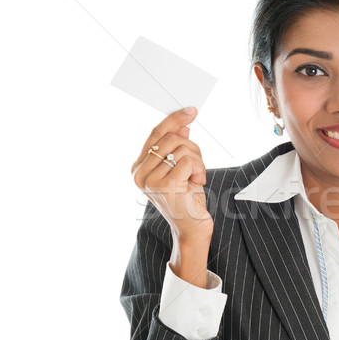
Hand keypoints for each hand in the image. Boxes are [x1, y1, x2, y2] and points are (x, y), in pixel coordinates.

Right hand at [131, 107, 213, 246]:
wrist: (193, 228)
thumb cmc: (187, 200)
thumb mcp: (182, 169)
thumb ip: (177, 149)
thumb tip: (182, 126)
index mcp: (139, 168)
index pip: (155, 134)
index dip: (174, 120)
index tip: (192, 111)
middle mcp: (139, 174)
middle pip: (171, 139)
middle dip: (192, 149)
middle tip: (197, 168)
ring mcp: (149, 180)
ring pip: (181, 148)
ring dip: (198, 161)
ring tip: (196, 178)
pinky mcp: (164, 186)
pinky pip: (188, 161)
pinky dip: (199, 170)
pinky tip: (197, 184)